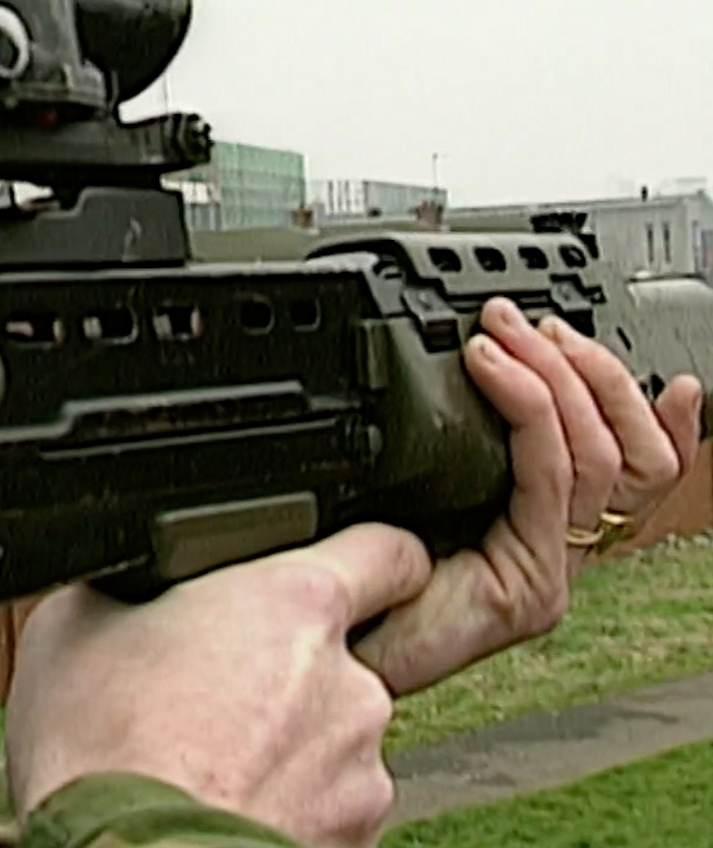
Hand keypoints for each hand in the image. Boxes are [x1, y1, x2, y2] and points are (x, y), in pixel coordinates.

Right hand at [4, 524, 431, 847]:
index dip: (370, 557)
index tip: (351, 568)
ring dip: (283, 743)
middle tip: (208, 690)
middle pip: (340, 657)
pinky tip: (218, 801)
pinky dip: (283, 802)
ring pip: (330, 737)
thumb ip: (133, 587)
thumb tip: (130, 587)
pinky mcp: (352, 838)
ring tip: (204, 758)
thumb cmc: (98, 753)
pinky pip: (324, 804)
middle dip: (284, 670)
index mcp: (295, 604)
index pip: (390, 552)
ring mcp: (359, 771)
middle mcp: (349, 685)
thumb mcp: (71, 625)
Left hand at [352, 298, 702, 695]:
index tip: (623, 353)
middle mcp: (555, 553)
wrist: (328, 648)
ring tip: (505, 332)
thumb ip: (447, 448)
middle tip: (531, 322)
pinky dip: (526, 407)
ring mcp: (547, 573)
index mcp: (535, 530)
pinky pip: (548, 480)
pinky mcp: (528, 588)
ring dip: (552, 375)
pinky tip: (493, 368)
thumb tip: (454, 369)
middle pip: (625, 452)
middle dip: (586, 370)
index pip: (629, 465)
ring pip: (596, 457)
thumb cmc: (352, 579)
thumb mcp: (409, 492)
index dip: (645, 409)